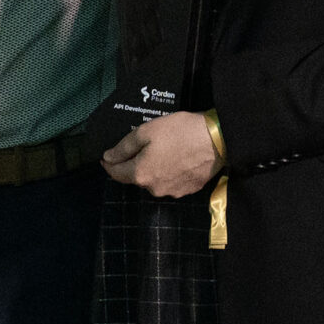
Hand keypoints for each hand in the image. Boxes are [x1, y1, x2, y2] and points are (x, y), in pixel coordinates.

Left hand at [101, 110, 220, 196]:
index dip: (109, 165)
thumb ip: (124, 147)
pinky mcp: (188, 190)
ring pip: (155, 181)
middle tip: (139, 148)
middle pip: (137, 177)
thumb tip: (108, 158)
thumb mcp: (147, 131)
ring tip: (161, 151)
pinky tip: (176, 159)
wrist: (218, 140)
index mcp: (141, 174)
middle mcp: (154, 189)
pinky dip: (169, 173)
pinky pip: (171, 182)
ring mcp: (172, 192)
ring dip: (153, 169)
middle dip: (133, 165)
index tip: (106, 158)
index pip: (117, 174)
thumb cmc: (179, 131)